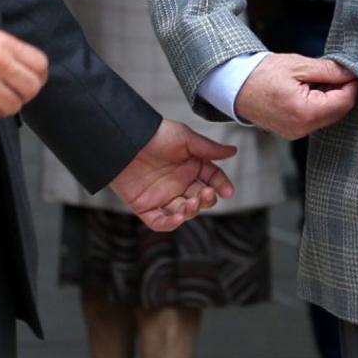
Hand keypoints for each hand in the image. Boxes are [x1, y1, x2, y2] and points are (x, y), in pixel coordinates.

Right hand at [0, 26, 47, 123]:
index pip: (40, 65)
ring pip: (13, 106)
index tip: (27, 83)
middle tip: (8, 95)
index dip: (37, 78)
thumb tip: (31, 73)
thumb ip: (10, 53)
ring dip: (2, 107)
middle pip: (31, 88)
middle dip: (22, 96)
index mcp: (3, 43)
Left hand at [110, 119, 237, 231]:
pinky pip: (160, 221)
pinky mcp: (145, 206)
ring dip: (192, 211)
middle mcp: (178, 182)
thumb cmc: (154, 134)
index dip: (221, 185)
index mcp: (190, 166)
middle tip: (207, 194)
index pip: (212, 178)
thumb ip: (208, 148)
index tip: (227, 191)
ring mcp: (162, 196)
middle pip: (200, 198)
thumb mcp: (184, 138)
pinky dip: (170, 223)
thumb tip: (233, 152)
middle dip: (207, 199)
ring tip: (192, 203)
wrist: (124, 139)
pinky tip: (179, 217)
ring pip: (184, 211)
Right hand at [235, 54, 357, 139]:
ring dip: (332, 99)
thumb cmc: (262, 74)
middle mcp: (302, 128)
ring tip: (322, 79)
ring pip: (328, 117)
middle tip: (339, 72)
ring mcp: (296, 133)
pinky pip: (315, 121)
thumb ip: (328, 70)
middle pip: (338, 112)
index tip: (352, 70)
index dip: (352, 85)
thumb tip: (350, 72)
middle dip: (344, 92)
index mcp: (304, 111)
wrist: (235, 86)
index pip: (343, 102)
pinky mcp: (291, 132)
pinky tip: (313, 90)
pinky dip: (320, 106)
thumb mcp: (298, 65)